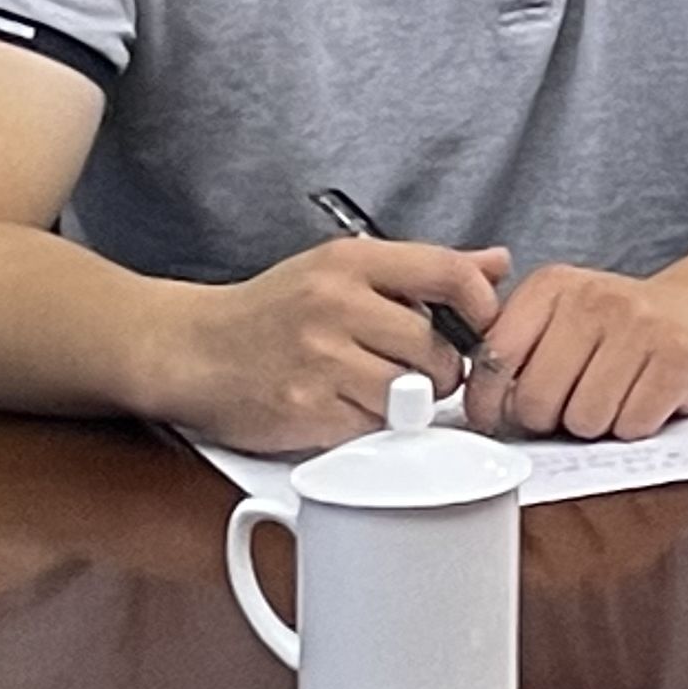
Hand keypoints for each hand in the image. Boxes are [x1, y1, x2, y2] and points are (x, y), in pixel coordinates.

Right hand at [146, 238, 505, 455]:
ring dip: (408, 400)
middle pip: (432, 346)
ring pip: (406, 391)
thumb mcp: (344, 267)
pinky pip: (369, 426)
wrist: (189, 349)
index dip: (481, 304)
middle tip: (425, 371)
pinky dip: (369, 425)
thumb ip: (426, 267)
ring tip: (385, 389)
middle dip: (441, 367)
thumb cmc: (273, 309)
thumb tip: (498, 263)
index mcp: (351, 262)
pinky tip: (347, 407)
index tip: (482, 324)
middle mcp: (335, 305)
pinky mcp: (303, 410)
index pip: (448, 274)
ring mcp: (318, 360)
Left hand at [470, 265, 687, 442]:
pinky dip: (637, 425)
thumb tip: (464, 398)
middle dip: (551, 418)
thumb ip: (507, 346)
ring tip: (615, 394)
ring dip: (597, 424)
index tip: (497, 413)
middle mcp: (597, 297)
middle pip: (535, 402)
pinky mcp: (680, 357)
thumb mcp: (558, 318)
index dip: (488, 403)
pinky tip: (646, 396)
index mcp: (553, 285)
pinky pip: (632, 425)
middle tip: (574, 400)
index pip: (493, 360)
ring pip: (584, 420)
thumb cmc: (618, 330)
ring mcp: (643, 325)